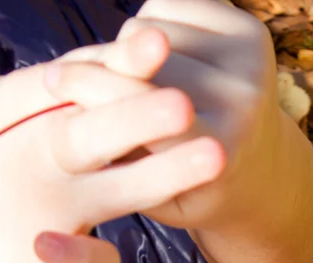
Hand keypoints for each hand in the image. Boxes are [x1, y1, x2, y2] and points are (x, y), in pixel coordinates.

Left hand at [0, 7, 221, 262]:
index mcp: (48, 100)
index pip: (96, 76)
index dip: (124, 61)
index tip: (151, 43)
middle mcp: (71, 149)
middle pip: (122, 128)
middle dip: (150, 116)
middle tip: (180, 106)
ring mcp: (73, 203)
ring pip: (132, 188)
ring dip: (167, 175)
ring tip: (211, 160)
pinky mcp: (62, 255)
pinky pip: (93, 261)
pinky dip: (80, 255)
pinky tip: (46, 242)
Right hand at [45, 0, 296, 232]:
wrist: (260, 171)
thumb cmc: (188, 189)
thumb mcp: (150, 193)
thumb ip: (114, 148)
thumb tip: (62, 80)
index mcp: (216, 151)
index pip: (140, 105)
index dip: (90, 86)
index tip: (51, 80)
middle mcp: (243, 102)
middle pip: (144, 59)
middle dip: (101, 63)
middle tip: (68, 76)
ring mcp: (253, 62)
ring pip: (154, 27)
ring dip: (129, 47)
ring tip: (132, 78)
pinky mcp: (253, 32)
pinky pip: (174, 5)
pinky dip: (154, 23)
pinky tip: (162, 59)